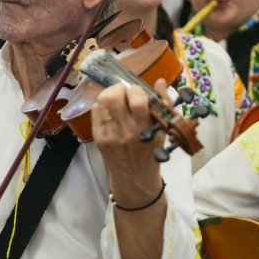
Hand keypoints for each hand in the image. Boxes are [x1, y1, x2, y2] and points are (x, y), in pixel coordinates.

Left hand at [92, 80, 165, 199]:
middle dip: (119, 88)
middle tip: (124, 91)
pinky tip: (110, 110)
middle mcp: (125, 132)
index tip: (138, 92)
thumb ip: (163, 104)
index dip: (136, 90)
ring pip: (101, 102)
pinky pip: (95, 112)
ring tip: (116, 98)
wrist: (134, 177)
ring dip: (109, 94)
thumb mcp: (162, 130)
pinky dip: (102, 105)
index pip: (137, 101)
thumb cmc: (152, 151)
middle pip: (113, 98)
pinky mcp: (98, 137)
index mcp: (145, 129)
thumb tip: (159, 81)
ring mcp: (109, 135)